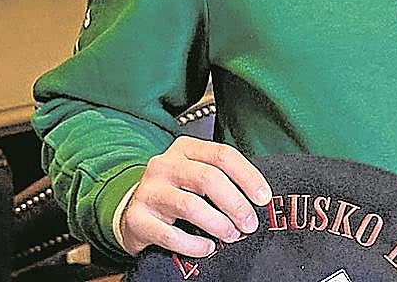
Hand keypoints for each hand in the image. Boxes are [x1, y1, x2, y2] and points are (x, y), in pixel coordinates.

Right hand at [118, 136, 272, 256]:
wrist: (133, 211)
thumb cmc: (176, 192)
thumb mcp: (196, 175)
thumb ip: (223, 178)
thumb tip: (258, 198)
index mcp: (185, 149)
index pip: (223, 155)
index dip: (248, 177)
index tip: (263, 198)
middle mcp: (165, 165)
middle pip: (209, 179)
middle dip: (236, 204)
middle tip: (249, 224)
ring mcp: (148, 190)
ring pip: (191, 206)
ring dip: (218, 224)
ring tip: (231, 235)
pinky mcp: (137, 218)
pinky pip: (170, 235)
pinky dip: (194, 244)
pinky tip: (207, 247)